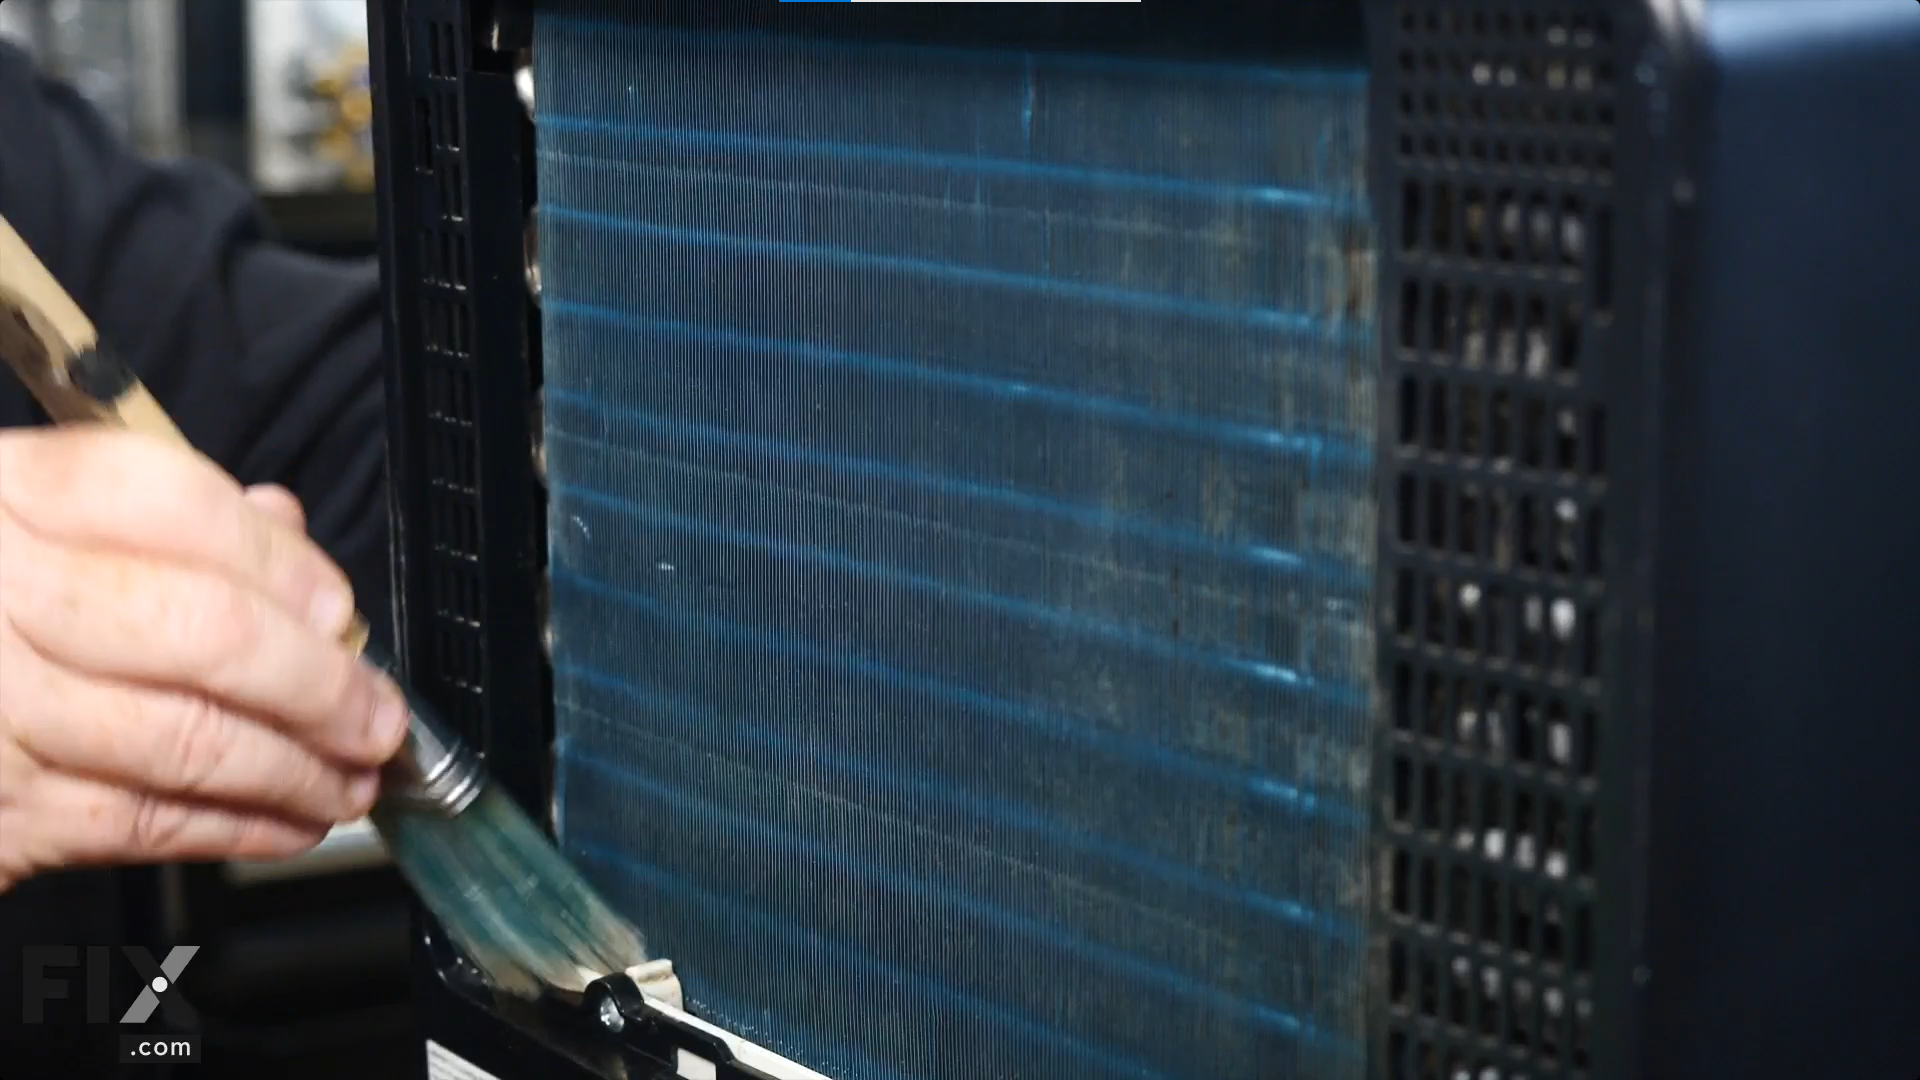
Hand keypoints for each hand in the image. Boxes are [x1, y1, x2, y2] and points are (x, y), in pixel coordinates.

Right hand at [0, 426, 408, 889]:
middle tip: (379, 716)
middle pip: (202, 631)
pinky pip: (136, 821)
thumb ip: (144, 517)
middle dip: (320, 685)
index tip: (338, 606)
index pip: (168, 503)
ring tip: (353, 778)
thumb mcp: (13, 519)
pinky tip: (287, 820)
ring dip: (297, 771)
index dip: (278, 558)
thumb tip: (280, 525)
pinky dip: (232, 827)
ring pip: (183, 741)